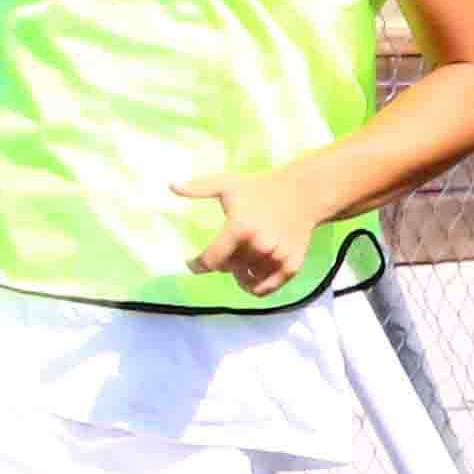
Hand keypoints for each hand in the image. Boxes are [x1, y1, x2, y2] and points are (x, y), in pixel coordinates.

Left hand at [174, 169, 311, 295]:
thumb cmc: (261, 188)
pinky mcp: (291, 266)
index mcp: (240, 228)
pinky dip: (255, 287)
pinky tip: (251, 276)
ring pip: (246, 280)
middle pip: (228, 269)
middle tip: (225, 251)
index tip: (192, 264)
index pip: (210, 260)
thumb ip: (198, 188)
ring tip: (239, 262)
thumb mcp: (228, 184)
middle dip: (222, 262)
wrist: (303, 193)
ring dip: (239, 274)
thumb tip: (170, 185)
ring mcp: (277, 258)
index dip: (197, 265)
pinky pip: (266, 289)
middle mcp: (259, 246)